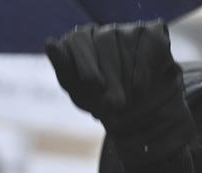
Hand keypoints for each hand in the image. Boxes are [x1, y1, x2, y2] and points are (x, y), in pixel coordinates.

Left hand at [46, 21, 193, 163]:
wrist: (138, 113)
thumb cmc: (101, 101)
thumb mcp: (80, 94)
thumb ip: (65, 71)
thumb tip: (50, 41)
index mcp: (78, 43)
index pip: (76, 40)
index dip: (85, 62)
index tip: (93, 85)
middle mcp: (102, 31)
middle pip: (104, 41)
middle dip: (110, 77)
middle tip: (113, 104)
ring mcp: (127, 29)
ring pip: (126, 42)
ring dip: (126, 78)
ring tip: (124, 102)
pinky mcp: (152, 32)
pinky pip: (148, 46)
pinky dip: (143, 72)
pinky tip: (139, 90)